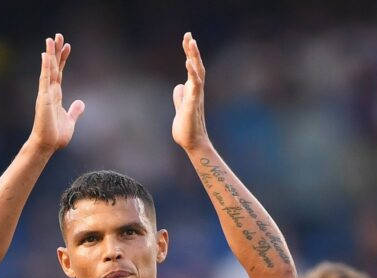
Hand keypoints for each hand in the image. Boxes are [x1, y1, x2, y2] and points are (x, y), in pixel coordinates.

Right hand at [29, 33, 84, 151]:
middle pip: (54, 67)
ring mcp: (45, 94)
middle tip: (58, 35)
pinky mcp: (43, 98)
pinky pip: (45, 79)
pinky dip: (46, 67)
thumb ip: (75, 111)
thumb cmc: (56, 135)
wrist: (47, 145)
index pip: (60, 73)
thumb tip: (81, 102)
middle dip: (56, 51)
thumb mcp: (70, 120)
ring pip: (49, 69)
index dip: (63, 59)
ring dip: (50, 54)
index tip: (67, 46)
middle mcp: (49, 92)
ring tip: (51, 38)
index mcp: (55, 96)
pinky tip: (46, 55)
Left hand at [172, 32, 209, 151]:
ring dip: (194, 58)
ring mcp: (195, 97)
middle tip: (189, 35)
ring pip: (198, 73)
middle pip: (197, 66)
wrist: (192, 144)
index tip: (187, 38)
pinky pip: (194, 86)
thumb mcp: (180, 108)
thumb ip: (179, 97)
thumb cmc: (187, 129)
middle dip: (193, 50)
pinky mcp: (192, 105)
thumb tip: (178, 86)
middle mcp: (196, 91)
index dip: (190, 53)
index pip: (192, 68)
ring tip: (191, 43)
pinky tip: (188, 64)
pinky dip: (192, 74)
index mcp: (193, 91)